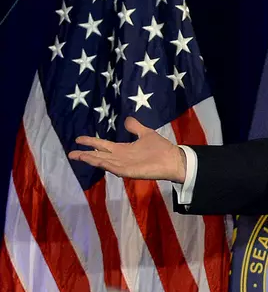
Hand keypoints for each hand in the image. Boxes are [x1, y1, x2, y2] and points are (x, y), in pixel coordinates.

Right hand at [68, 117, 186, 182]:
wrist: (173, 159)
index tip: (78, 139)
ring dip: (92, 159)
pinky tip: (97, 161)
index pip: (102, 145)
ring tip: (79, 156)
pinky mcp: (130, 172)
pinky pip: (115, 168)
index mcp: (123, 149)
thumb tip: (127, 119)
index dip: (91, 142)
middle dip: (85, 154)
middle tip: (70, 153)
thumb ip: (135, 127)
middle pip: (99, 155)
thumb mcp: (146, 134)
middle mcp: (120, 158)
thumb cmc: (160, 148)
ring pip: (104, 162)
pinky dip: (106, 165)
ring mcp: (124, 165)